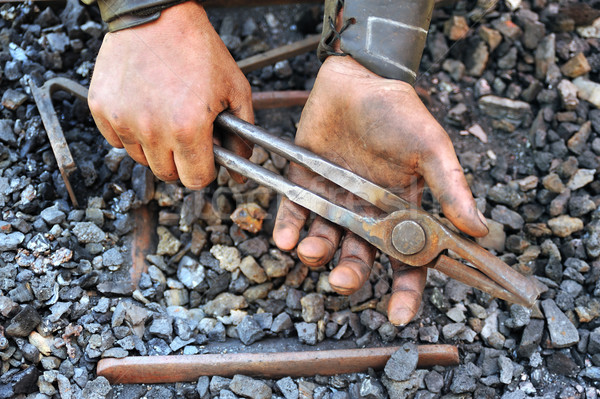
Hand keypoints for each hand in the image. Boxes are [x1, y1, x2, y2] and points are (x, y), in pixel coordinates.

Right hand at [88, 2, 252, 188]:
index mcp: (188, 127)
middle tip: (187, 135)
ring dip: (155, 147)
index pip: (195, 180)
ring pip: (141, 159)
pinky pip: (117, 141)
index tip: (205, 158)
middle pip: (167, 174)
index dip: (205, 170)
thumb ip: (242, 135)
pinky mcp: (101, 109)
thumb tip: (242, 169)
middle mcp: (153, 129)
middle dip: (181, 160)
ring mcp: (123, 120)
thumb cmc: (198, 48)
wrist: (158, 14)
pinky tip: (143, 108)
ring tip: (165, 116)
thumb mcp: (235, 90)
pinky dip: (131, 132)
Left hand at [273, 56, 488, 325]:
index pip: (407, 261)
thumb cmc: (399, 111)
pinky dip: (287, 229)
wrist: (358, 78)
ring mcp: (335, 200)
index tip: (399, 315)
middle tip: (344, 280)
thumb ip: (451, 187)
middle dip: (351, 275)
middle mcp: (368, 212)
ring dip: (317, 254)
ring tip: (311, 252)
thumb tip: (480, 230)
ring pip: (325, 241)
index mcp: (402, 211)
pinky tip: (286, 239)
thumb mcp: (431, 146)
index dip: (406, 292)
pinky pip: (294, 214)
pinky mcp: (304, 183)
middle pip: (360, 258)